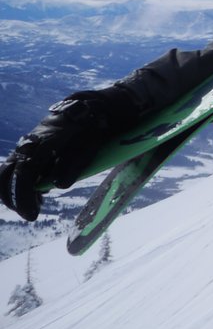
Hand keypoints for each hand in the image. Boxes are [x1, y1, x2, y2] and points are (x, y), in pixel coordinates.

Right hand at [0, 86, 143, 220]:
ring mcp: (23, 149)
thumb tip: (58, 185)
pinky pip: (14, 171)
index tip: (32, 216)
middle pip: (4, 177)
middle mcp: (26, 147)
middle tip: (31, 212)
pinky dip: (20, 186)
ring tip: (37, 204)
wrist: (82, 112)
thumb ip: (73, 166)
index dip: (24, 197)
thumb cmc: (86, 131)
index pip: (23, 174)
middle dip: (13, 198)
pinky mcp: (25, 153)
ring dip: (16, 193)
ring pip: (6, 175)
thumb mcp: (87, 148)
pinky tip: (38, 195)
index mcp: (41, 145)